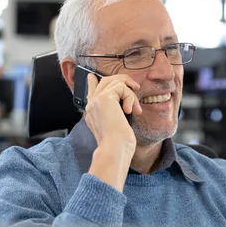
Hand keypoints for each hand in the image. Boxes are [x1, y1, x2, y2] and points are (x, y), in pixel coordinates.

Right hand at [84, 73, 141, 191]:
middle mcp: (91, 104)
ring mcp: (96, 100)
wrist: (115, 149)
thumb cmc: (118, 143)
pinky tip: (132, 111)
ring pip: (115, 82)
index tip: (91, 76)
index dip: (92, 82)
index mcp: (92, 112)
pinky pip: (122, 87)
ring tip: (135, 109)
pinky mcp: (105, 98)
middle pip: (105, 81)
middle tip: (135, 87)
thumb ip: (115, 111)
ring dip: (131, 93)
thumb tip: (124, 103)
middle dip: (122, 81)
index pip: (90, 91)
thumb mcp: (116, 125)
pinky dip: (131, 98)